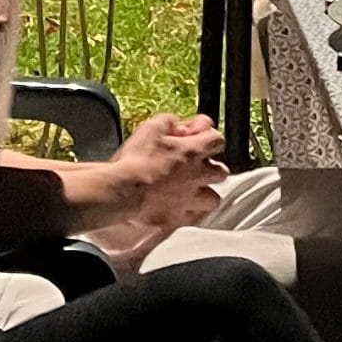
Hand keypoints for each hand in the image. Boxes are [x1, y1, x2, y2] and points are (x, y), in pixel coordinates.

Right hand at [114, 112, 227, 228]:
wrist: (121, 192)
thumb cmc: (135, 160)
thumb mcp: (151, 128)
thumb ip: (169, 122)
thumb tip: (175, 123)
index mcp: (193, 152)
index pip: (217, 140)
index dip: (208, 136)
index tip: (195, 135)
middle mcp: (197, 177)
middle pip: (221, 171)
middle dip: (211, 167)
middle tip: (196, 165)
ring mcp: (189, 200)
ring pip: (212, 199)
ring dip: (205, 192)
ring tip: (192, 190)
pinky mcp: (176, 219)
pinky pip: (194, 219)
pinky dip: (192, 214)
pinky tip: (182, 208)